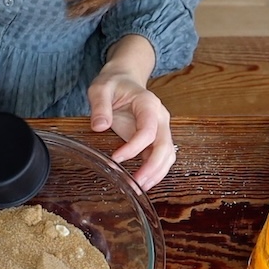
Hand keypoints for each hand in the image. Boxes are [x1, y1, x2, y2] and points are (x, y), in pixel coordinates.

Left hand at [88, 36, 174, 190]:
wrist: (124, 80)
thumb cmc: (113, 84)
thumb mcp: (100, 89)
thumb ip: (100, 106)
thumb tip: (99, 126)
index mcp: (148, 104)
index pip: (147, 131)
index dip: (133, 147)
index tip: (115, 159)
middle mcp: (160, 117)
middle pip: (165, 146)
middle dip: (152, 168)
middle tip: (135, 184)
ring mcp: (161, 128)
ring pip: (168, 155)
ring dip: (157, 173)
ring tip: (139, 188)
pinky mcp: (156, 137)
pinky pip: (162, 157)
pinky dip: (156, 171)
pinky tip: (143, 181)